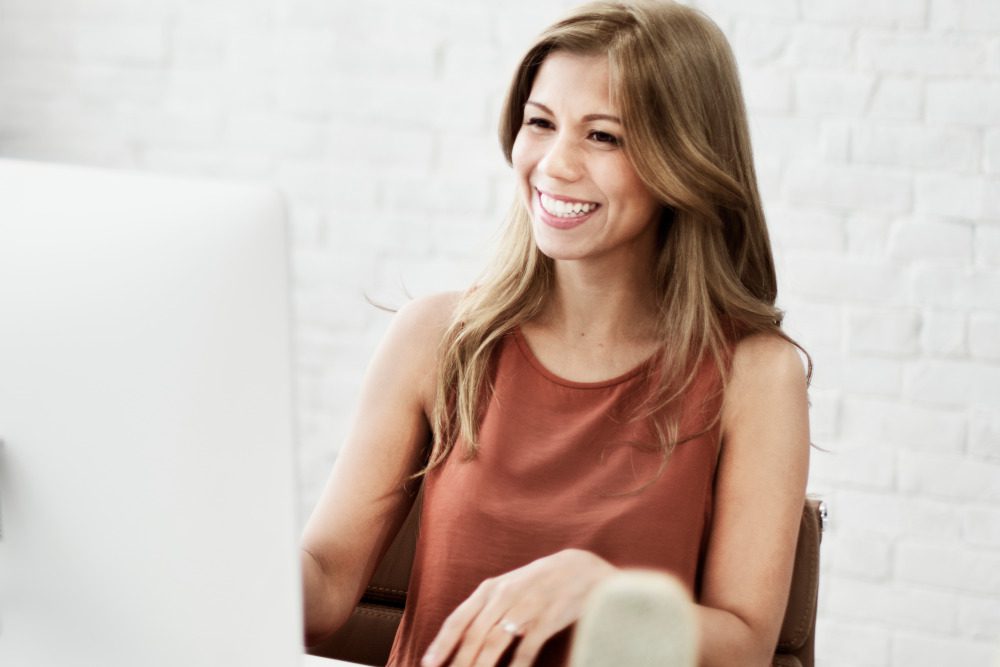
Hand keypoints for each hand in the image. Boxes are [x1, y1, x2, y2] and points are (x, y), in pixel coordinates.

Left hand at [421, 548, 617, 666]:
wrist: (580, 569)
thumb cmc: (537, 582)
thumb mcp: (507, 588)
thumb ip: (485, 610)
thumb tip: (461, 638)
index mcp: (489, 589)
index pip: (458, 619)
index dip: (441, 644)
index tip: (427, 664)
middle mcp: (503, 596)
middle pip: (473, 635)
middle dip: (458, 662)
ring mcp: (525, 606)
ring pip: (494, 643)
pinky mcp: (546, 618)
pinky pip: (526, 648)